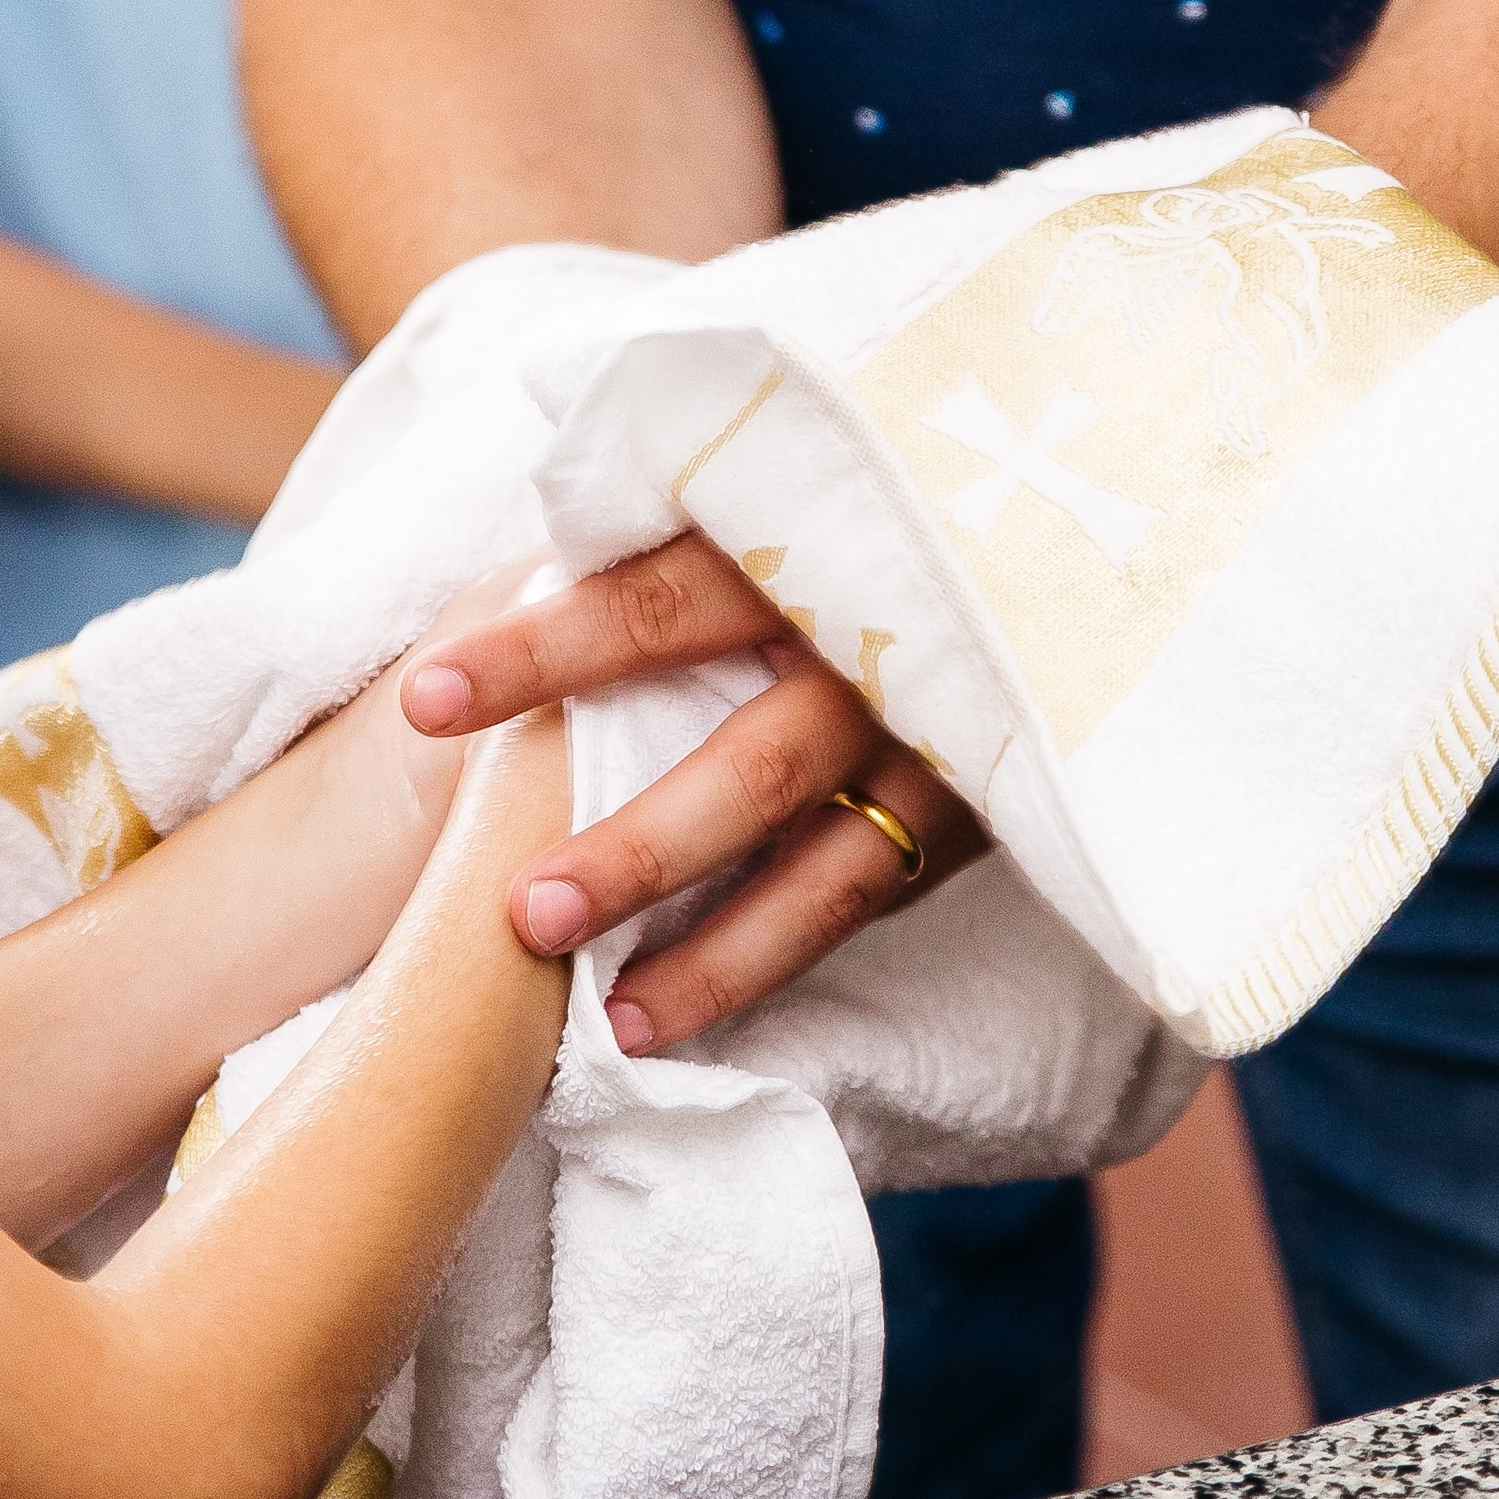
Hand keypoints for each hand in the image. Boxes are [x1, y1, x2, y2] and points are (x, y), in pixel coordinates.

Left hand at [400, 534, 987, 1049]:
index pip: (657, 600)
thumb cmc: (865, 499)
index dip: (542, 649)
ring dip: (716, 952)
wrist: (1071, 528)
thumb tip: (534, 545)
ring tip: (612, 1022)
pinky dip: (777, 955)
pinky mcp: (982, 803)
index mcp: (811, 541)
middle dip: (639, 849)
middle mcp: (886, 645)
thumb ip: (676, 514)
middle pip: (753, 765)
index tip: (427, 701)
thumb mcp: (782, 476)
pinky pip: (869, 896)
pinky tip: (688, 1007)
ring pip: (826, 870)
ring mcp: (944, 734)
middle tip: (526, 913)